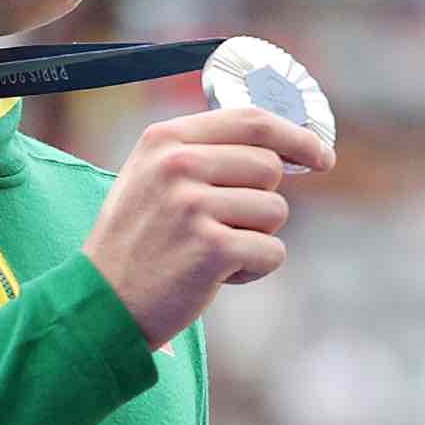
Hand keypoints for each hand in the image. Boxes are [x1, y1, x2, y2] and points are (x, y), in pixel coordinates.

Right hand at [80, 105, 330, 347]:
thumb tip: (281, 146)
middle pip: (269, 168)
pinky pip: (272, 251)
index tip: (322, 156)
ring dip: (254, 238)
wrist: (103, 303)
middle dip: (259, 202)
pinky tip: (214, 276)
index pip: (252, 121)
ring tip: (209, 252)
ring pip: (275, 211)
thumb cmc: (139, 242)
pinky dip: (253, 269)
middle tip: (220, 227)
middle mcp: (177, 165)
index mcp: (165, 139)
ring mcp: (193, 205)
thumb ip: (206, 152)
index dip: (296, 136)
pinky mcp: (212, 247)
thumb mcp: (154, 178)